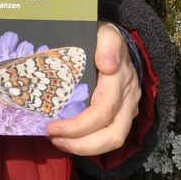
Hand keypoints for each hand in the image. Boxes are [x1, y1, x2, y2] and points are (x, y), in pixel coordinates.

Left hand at [45, 22, 140, 157]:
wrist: (116, 42)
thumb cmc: (103, 38)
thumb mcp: (105, 32)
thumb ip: (108, 43)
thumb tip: (107, 64)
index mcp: (120, 79)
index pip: (103, 112)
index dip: (77, 126)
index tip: (51, 126)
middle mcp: (128, 98)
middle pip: (113, 136)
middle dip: (81, 145)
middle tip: (53, 138)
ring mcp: (129, 108)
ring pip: (114, 141)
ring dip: (84, 148)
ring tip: (59, 141)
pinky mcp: (124, 115)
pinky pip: (109, 137)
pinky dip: (88, 143)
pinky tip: (68, 137)